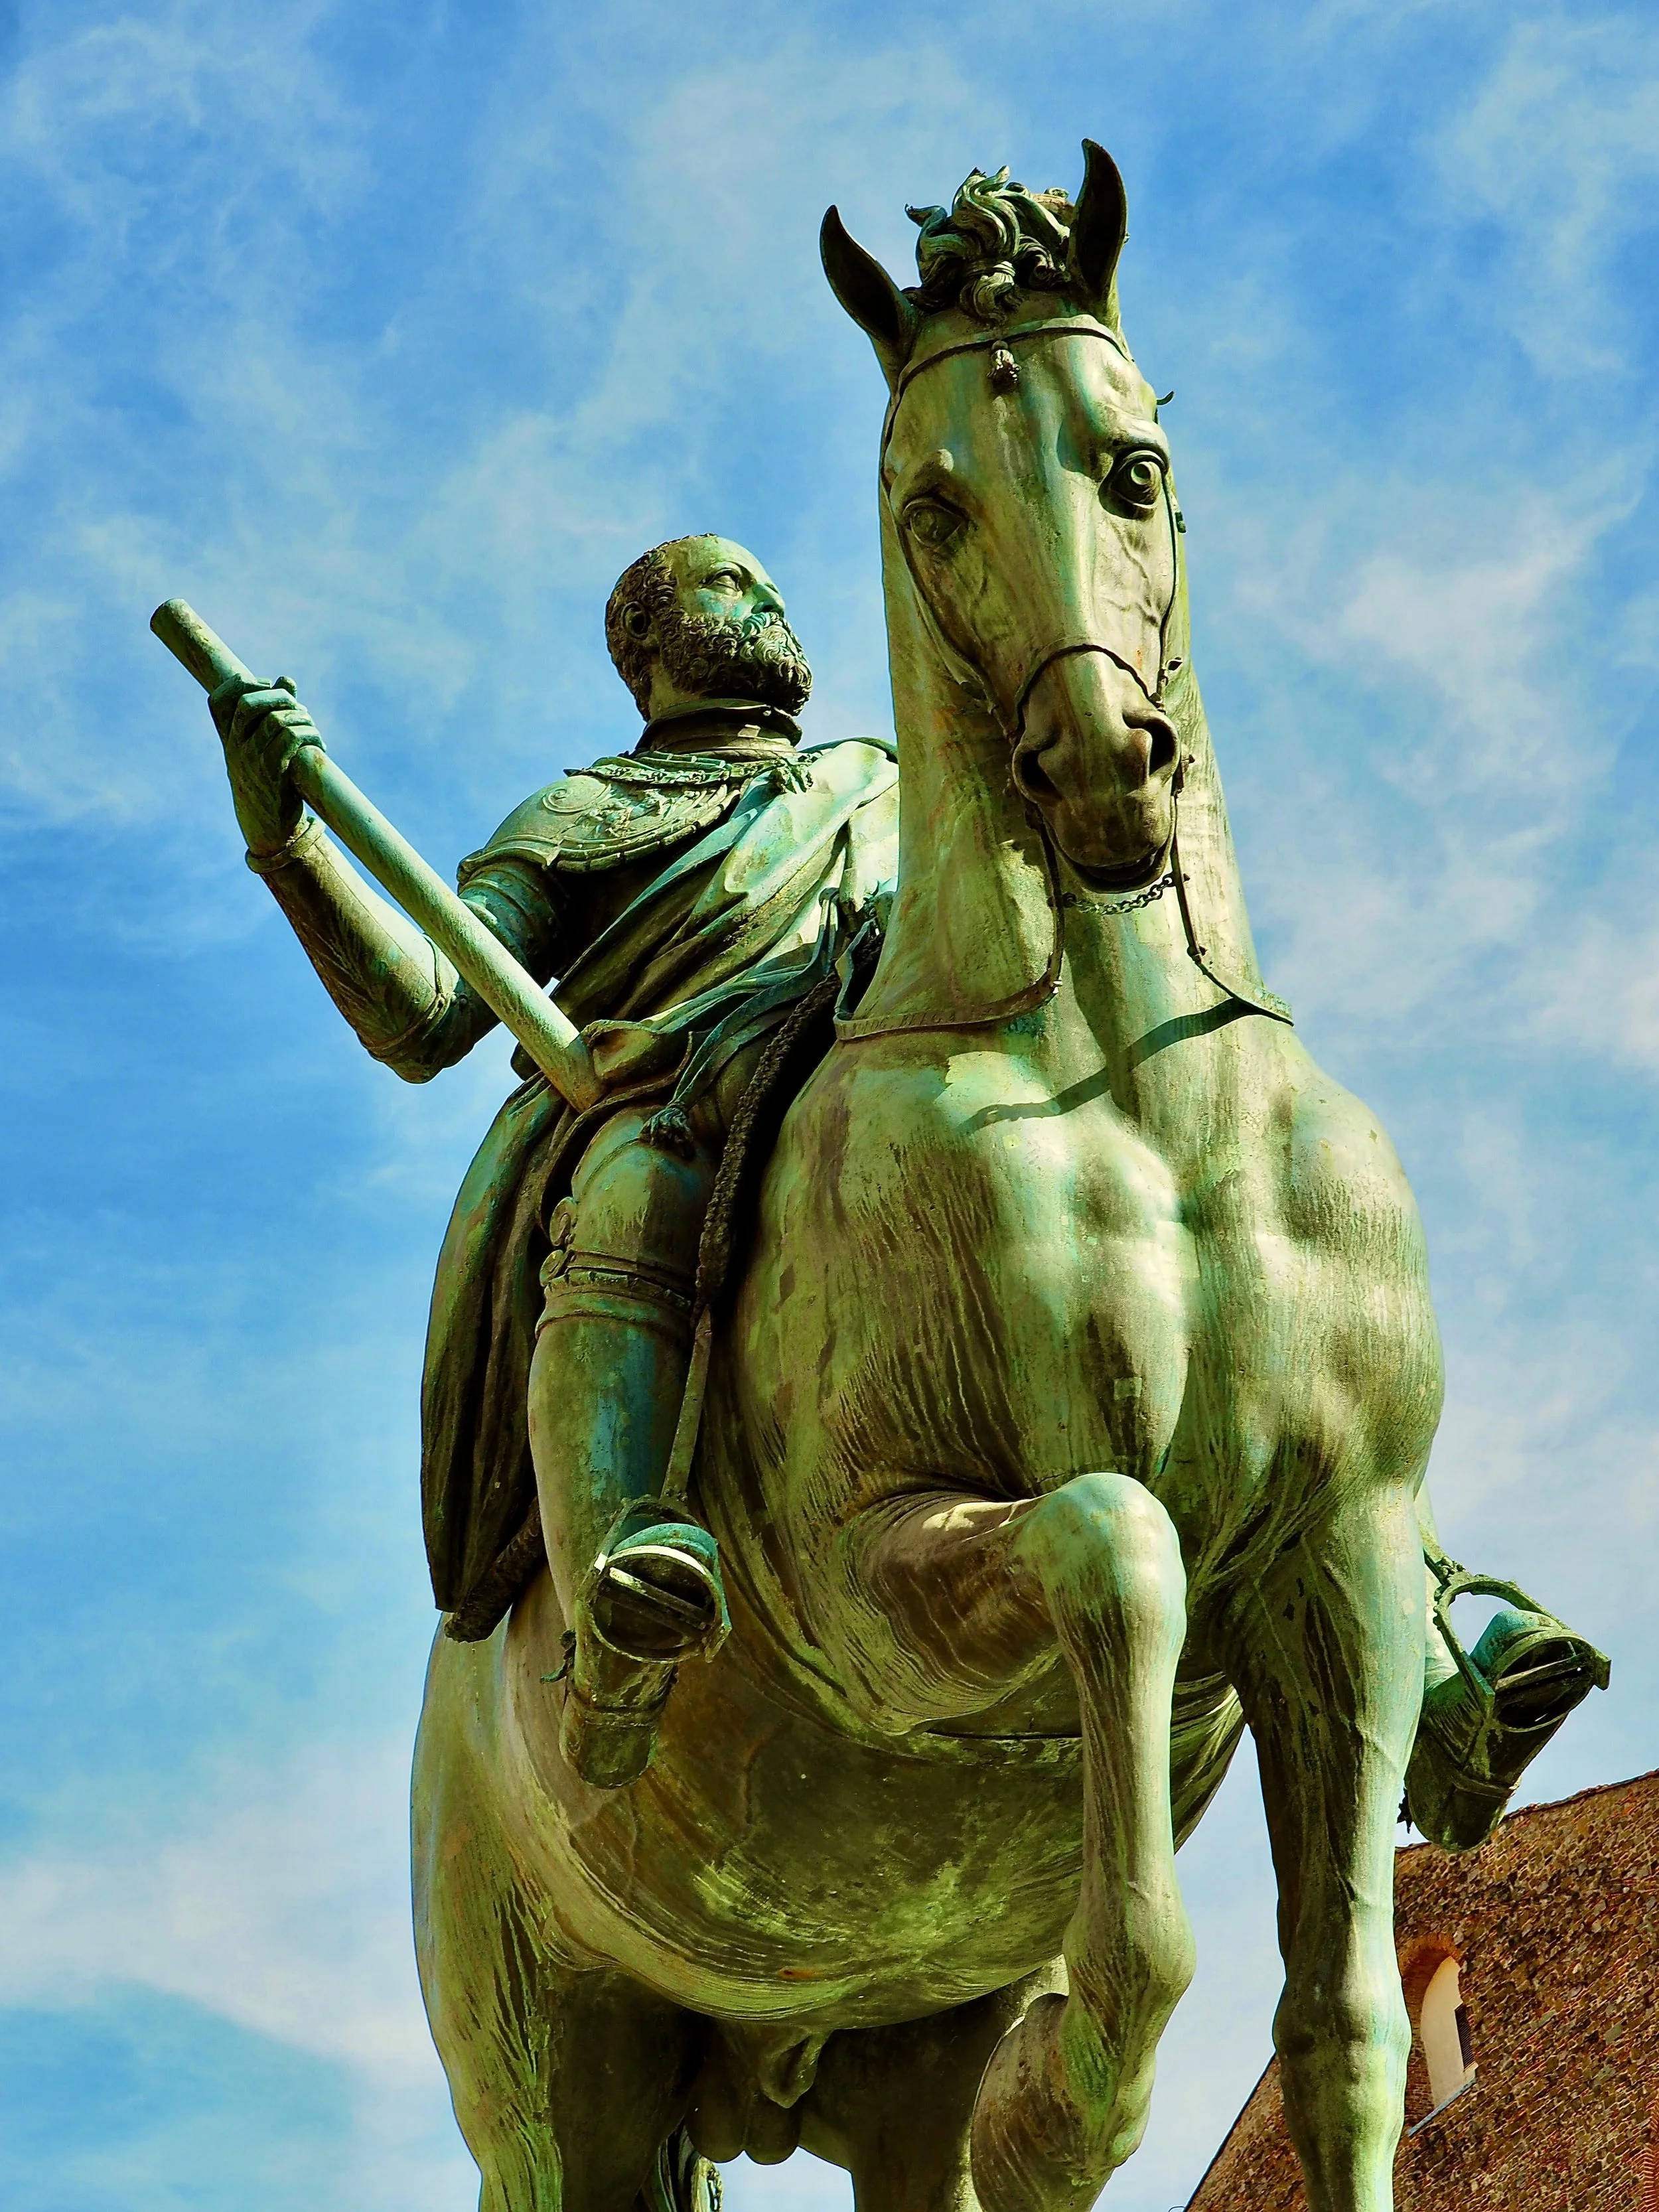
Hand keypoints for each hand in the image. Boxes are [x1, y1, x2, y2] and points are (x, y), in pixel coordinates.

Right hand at [209, 673, 325, 856]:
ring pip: (278, 720)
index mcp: (228, 741)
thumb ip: (272, 714)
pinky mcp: (273, 774)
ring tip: (313, 730)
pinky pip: (292, 739)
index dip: (242, 684)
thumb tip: (286, 679)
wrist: (267, 828)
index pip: (217, 700)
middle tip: (298, 708)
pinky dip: (311, 735)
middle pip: (249, 703)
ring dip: (303, 719)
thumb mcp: (263, 749)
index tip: (268, 686)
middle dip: (280, 696)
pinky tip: (319, 745)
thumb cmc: (268, 783)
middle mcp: (235, 748)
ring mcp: (252, 761)